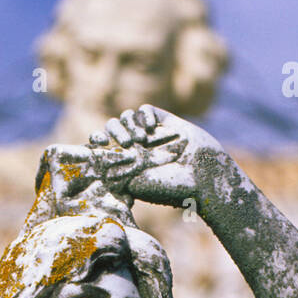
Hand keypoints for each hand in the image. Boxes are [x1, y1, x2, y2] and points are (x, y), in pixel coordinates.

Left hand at [87, 104, 223, 209]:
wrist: (203, 175)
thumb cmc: (170, 187)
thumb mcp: (136, 184)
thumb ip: (114, 170)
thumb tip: (94, 158)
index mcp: (126, 165)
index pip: (103, 148)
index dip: (97, 142)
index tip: (97, 143)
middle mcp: (136, 148)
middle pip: (111, 129)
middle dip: (112, 132)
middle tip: (125, 143)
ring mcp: (150, 134)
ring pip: (125, 118)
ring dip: (128, 126)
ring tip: (141, 140)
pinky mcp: (164, 122)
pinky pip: (145, 111)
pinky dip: (144, 116)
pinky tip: (152, 129)